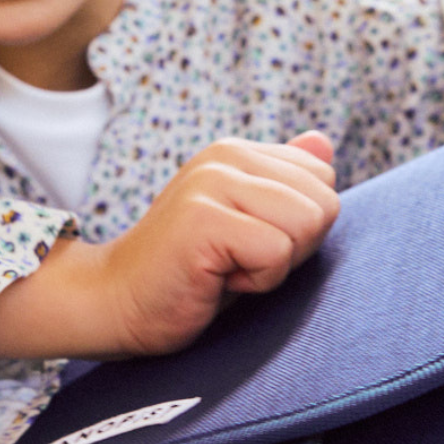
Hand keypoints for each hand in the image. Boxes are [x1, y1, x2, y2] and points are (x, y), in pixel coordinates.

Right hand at [0, 131, 338, 363]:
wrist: (117, 299)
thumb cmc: (189, 271)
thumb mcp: (246, 221)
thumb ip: (285, 182)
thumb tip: (325, 143)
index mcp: (237, 151)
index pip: (324, 180)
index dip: (300, 227)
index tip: (250, 243)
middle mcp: (224, 155)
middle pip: (324, 204)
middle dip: (294, 247)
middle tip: (237, 260)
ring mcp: (210, 183)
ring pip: (307, 225)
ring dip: (275, 266)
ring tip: (226, 267)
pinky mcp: (202, 219)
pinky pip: (276, 252)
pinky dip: (256, 281)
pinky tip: (215, 279)